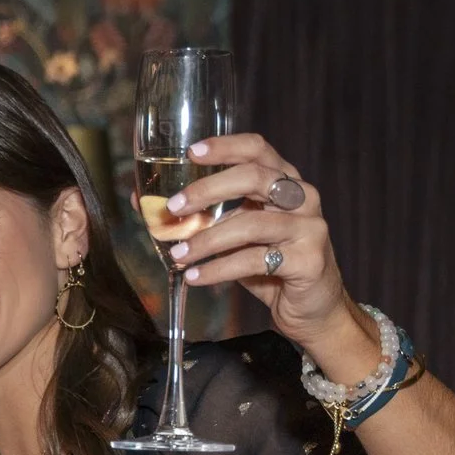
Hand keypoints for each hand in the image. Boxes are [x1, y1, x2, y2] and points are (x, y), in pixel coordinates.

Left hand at [167, 133, 359, 354]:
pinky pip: (255, 261)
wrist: (311, 307)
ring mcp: (309, 227)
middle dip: (208, 190)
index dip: (226, 146)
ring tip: (177, 256)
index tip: (191, 152)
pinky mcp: (309, 260)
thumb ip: (201, 218)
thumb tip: (144, 202)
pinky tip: (195, 277)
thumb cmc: (268, 265)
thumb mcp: (233, 236)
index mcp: (284, 182)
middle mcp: (302, 197)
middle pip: (254, 177)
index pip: (257, 150)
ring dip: (207, 239)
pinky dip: (219, 270)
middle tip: (174, 208)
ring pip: (251, 223)